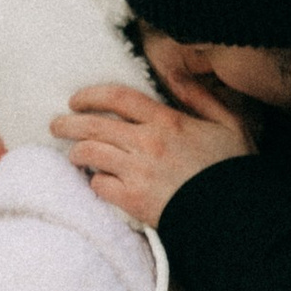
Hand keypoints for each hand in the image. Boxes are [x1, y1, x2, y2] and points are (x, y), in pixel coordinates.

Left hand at [53, 79, 250, 226]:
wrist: (234, 215)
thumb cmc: (233, 170)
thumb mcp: (229, 124)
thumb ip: (201, 97)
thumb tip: (177, 75)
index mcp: (167, 121)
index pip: (118, 98)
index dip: (91, 95)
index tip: (76, 99)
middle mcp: (147, 142)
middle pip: (93, 125)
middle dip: (68, 123)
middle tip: (56, 125)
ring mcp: (137, 172)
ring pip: (90, 153)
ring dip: (77, 153)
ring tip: (74, 155)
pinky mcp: (133, 200)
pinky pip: (99, 185)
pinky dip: (95, 182)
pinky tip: (97, 182)